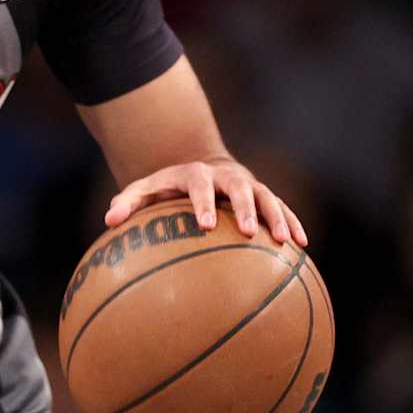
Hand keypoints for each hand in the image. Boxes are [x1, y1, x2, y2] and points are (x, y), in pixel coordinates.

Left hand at [103, 156, 308, 245]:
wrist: (200, 166)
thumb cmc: (167, 188)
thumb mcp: (144, 190)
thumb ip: (127, 202)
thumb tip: (109, 222)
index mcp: (196, 175)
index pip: (199, 186)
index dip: (204, 203)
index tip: (206, 225)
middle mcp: (226, 177)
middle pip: (240, 188)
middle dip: (247, 209)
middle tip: (250, 232)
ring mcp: (248, 185)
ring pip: (268, 197)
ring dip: (278, 217)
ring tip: (287, 241)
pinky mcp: (264, 196)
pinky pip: (282, 208)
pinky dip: (293, 222)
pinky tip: (303, 245)